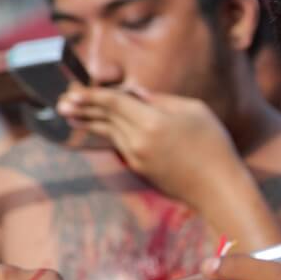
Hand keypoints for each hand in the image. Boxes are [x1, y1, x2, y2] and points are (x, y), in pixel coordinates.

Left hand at [57, 85, 240, 205]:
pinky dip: (109, 134)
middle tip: (61, 102)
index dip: (92, 95)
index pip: (114, 103)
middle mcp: (139, 141)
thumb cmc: (214, 145)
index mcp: (153, 122)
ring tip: (71, 114)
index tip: (73, 91)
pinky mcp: (140, 170)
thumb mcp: (193, 110)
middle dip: (82, 108)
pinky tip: (99, 129)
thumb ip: (160, 99)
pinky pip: (121, 145)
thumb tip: (135, 93)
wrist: (218, 188)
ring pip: (109, 133)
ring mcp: (137, 158)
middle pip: (105, 118)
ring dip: (90, 122)